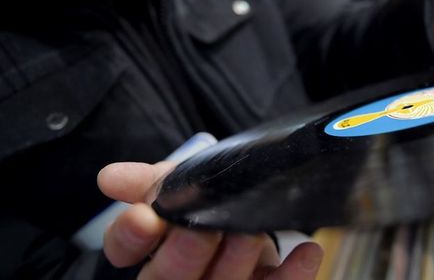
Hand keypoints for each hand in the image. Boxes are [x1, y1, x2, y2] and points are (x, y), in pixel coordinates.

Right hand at [98, 162, 322, 279]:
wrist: (256, 204)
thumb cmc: (210, 198)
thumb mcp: (182, 181)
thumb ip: (152, 179)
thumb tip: (110, 178)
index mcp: (151, 246)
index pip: (124, 250)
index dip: (129, 238)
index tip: (144, 216)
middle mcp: (177, 274)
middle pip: (166, 278)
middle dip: (184, 254)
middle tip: (205, 228)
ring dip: (235, 262)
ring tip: (252, 233)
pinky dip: (291, 276)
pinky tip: (308, 253)